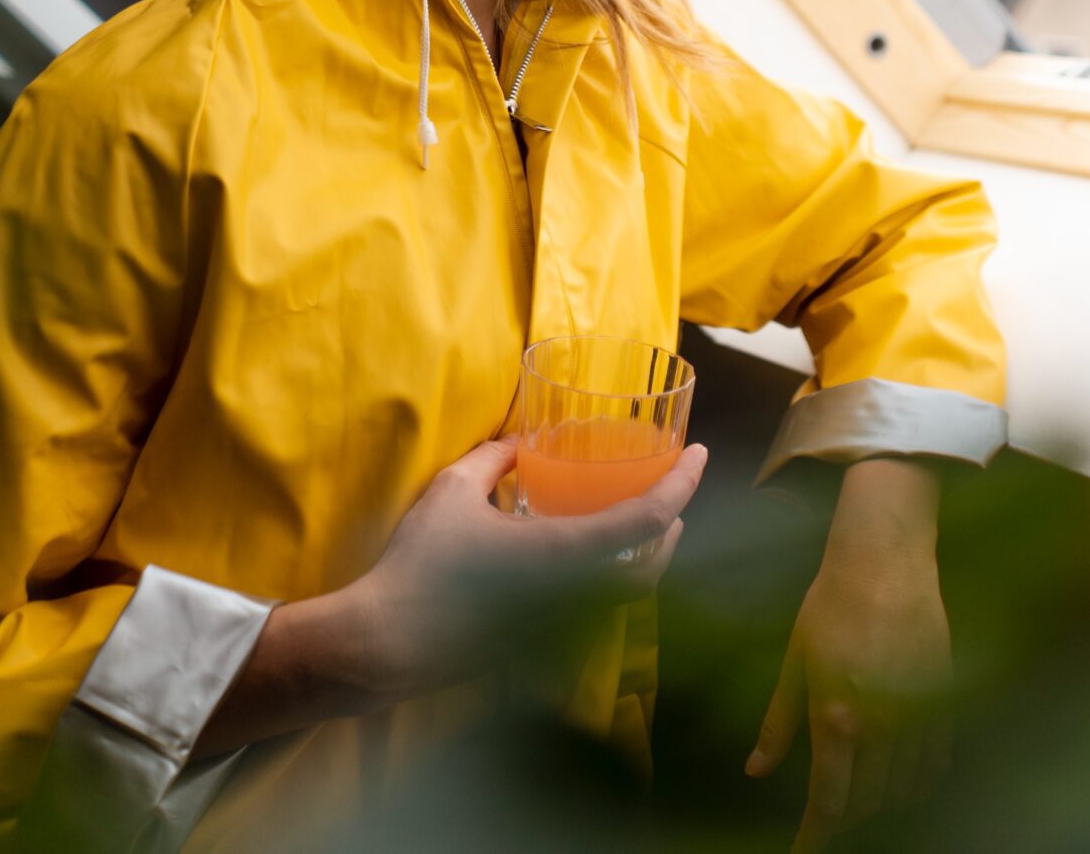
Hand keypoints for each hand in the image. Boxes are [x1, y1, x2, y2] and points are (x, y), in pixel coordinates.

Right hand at [346, 436, 707, 701]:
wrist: (388, 645)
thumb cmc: (421, 566)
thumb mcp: (453, 492)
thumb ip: (491, 460)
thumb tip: (515, 444)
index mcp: (565, 554)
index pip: (648, 520)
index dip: (683, 484)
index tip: (701, 453)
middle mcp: (576, 595)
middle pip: (652, 567)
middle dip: (671, 528)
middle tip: (671, 490)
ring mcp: (561, 626)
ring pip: (627, 593)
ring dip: (645, 556)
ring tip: (638, 520)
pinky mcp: (541, 642)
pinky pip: (595, 608)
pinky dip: (610, 578)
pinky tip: (587, 557)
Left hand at [746, 458, 948, 851]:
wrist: (886, 559)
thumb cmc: (830, 603)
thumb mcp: (794, 661)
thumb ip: (779, 722)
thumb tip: (756, 770)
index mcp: (837, 720)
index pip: (830, 803)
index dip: (815, 837)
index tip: (802, 853)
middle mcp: (881, 729)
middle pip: (869, 802)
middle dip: (846, 819)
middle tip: (827, 818)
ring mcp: (918, 715)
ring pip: (906, 786)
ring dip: (883, 800)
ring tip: (863, 797)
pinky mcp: (944, 698)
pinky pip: (936, 758)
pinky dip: (919, 776)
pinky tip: (904, 774)